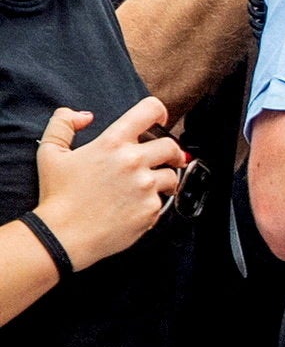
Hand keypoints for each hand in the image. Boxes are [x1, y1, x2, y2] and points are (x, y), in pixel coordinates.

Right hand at [32, 99, 184, 269]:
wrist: (64, 234)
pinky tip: (132, 207)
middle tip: (164, 159)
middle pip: (171, 146)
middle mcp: (133, 161)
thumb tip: (85, 115)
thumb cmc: (57, 194)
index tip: (159, 120)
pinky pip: (162, 201)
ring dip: (163, 179)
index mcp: (112, 143)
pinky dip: (152, 203)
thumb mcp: (50, 151)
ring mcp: (146, 186)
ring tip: (145, 187)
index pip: (148, 111)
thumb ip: (64, 124)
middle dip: (170, 152)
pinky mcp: (152, 209)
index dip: (158, 111)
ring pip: (172, 176)